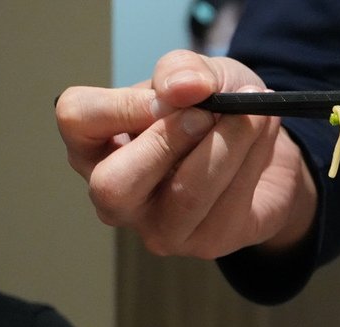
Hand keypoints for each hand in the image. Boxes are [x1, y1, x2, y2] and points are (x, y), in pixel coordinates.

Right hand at [55, 49, 316, 257]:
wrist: (262, 152)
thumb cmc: (213, 112)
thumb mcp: (197, 76)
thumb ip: (181, 71)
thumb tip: (184, 87)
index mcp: (95, 145)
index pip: (77, 120)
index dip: (124, 104)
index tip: (172, 92)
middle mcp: (116, 196)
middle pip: (113, 185)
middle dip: (168, 141)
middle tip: (207, 113)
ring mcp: (159, 228)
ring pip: (185, 195)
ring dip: (227, 146)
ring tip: (254, 115)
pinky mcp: (205, 243)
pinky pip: (229, 204)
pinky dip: (253, 161)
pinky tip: (262, 138)